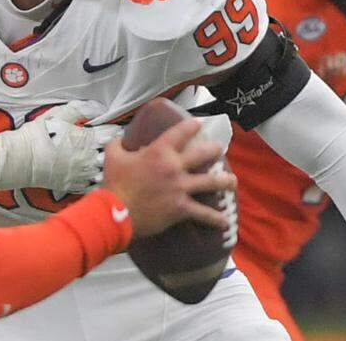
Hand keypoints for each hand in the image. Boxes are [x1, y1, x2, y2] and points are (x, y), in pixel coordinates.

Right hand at [0, 100, 108, 192]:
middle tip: (115, 143)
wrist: (20, 160)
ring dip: (108, 165)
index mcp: (89, 140)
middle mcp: (90, 159)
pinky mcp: (75, 186)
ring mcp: (83, 175)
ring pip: (107, 172)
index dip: (117, 130)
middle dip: (117, 149)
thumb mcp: (59, 114)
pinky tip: (93, 172)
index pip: (114, 135)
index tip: (116, 127)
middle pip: (114, 155)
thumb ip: (81, 109)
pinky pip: (94, 185)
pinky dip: (97, 179)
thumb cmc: (38, 135)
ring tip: (106, 159)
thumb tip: (99, 107)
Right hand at [101, 118, 235, 237]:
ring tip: (232, 181)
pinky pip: (204, 214)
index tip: (199, 123)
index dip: (192, 125)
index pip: (181, 132)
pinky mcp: (182, 208)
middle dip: (214, 150)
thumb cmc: (115, 184)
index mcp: (159, 151)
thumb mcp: (113, 156)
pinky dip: (216, 219)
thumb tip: (121, 141)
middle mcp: (175, 167)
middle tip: (218, 150)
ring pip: (211, 182)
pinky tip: (225, 222)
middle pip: (203, 154)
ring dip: (225, 181)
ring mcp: (181, 188)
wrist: (116, 212)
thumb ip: (119, 145)